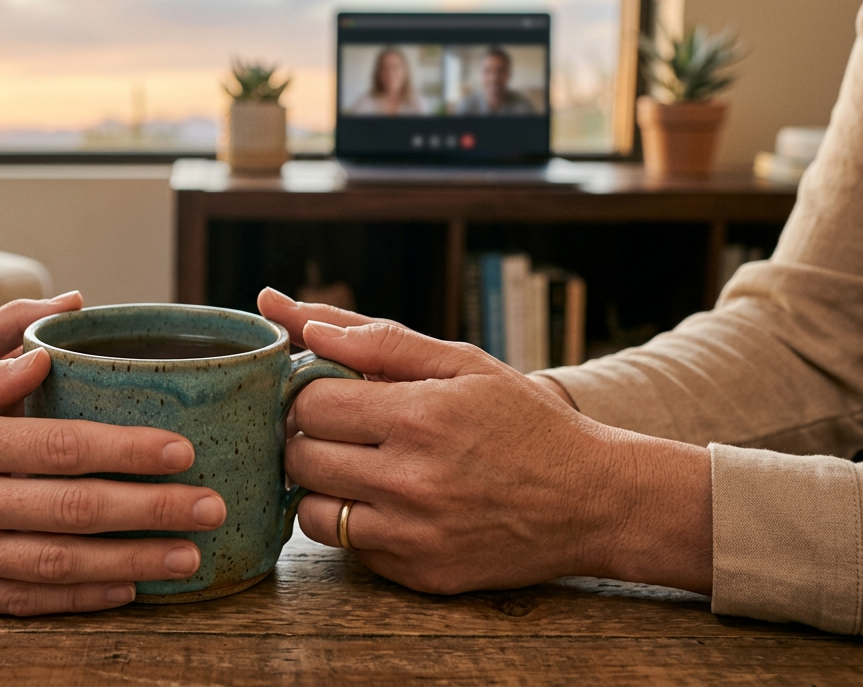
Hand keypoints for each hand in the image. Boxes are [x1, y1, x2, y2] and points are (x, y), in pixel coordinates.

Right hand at [0, 347, 226, 615]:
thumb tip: (48, 353)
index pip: (57, 447)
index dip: (125, 450)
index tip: (181, 448)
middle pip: (71, 510)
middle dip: (150, 510)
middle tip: (211, 507)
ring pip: (57, 567)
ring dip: (129, 564)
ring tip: (187, 559)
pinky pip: (22, 603)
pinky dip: (78, 601)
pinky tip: (123, 592)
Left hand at [257, 288, 711, 594]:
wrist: (596, 501)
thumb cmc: (526, 423)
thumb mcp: (465, 365)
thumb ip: (379, 340)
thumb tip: (301, 322)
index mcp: (419, 415)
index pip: (310, 402)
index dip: (309, 392)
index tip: (328, 392)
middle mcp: (410, 479)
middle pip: (299, 456)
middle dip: (307, 438)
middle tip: (337, 431)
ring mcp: (413, 535)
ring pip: (309, 511)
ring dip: (320, 488)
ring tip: (354, 468)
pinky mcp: (419, 574)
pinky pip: (348, 549)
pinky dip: (354, 526)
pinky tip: (387, 505)